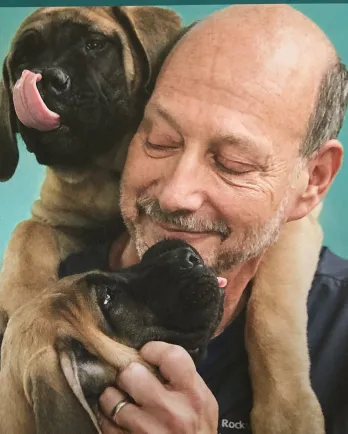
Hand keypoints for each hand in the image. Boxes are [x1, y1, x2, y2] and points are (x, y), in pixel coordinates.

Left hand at [98, 341, 217, 433]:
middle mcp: (172, 412)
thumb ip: (183, 378)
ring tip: (122, 398)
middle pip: (132, 373)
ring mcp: (148, 432)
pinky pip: (105, 423)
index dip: (153, 349)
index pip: (171, 356)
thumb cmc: (198, 431)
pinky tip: (119, 419)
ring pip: (111, 398)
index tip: (146, 354)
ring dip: (113, 396)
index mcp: (193, 395)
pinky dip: (108, 418)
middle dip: (129, 374)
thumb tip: (152, 356)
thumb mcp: (203, 402)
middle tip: (133, 380)